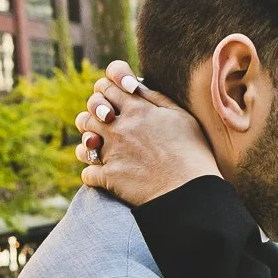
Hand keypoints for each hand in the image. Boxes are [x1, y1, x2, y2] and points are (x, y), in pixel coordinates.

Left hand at [74, 60, 221, 205]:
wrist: (190, 191)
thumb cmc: (192, 153)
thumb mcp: (181, 116)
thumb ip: (156, 98)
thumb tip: (136, 86)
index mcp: (138, 110)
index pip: (106, 86)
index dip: (106, 91)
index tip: (114, 101)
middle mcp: (120, 128)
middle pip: (89, 111)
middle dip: (94, 115)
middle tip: (104, 125)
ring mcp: (112, 152)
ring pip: (84, 141)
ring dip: (90, 143)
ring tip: (99, 148)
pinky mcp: (109, 177)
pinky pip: (87, 173)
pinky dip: (93, 175)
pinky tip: (104, 176)